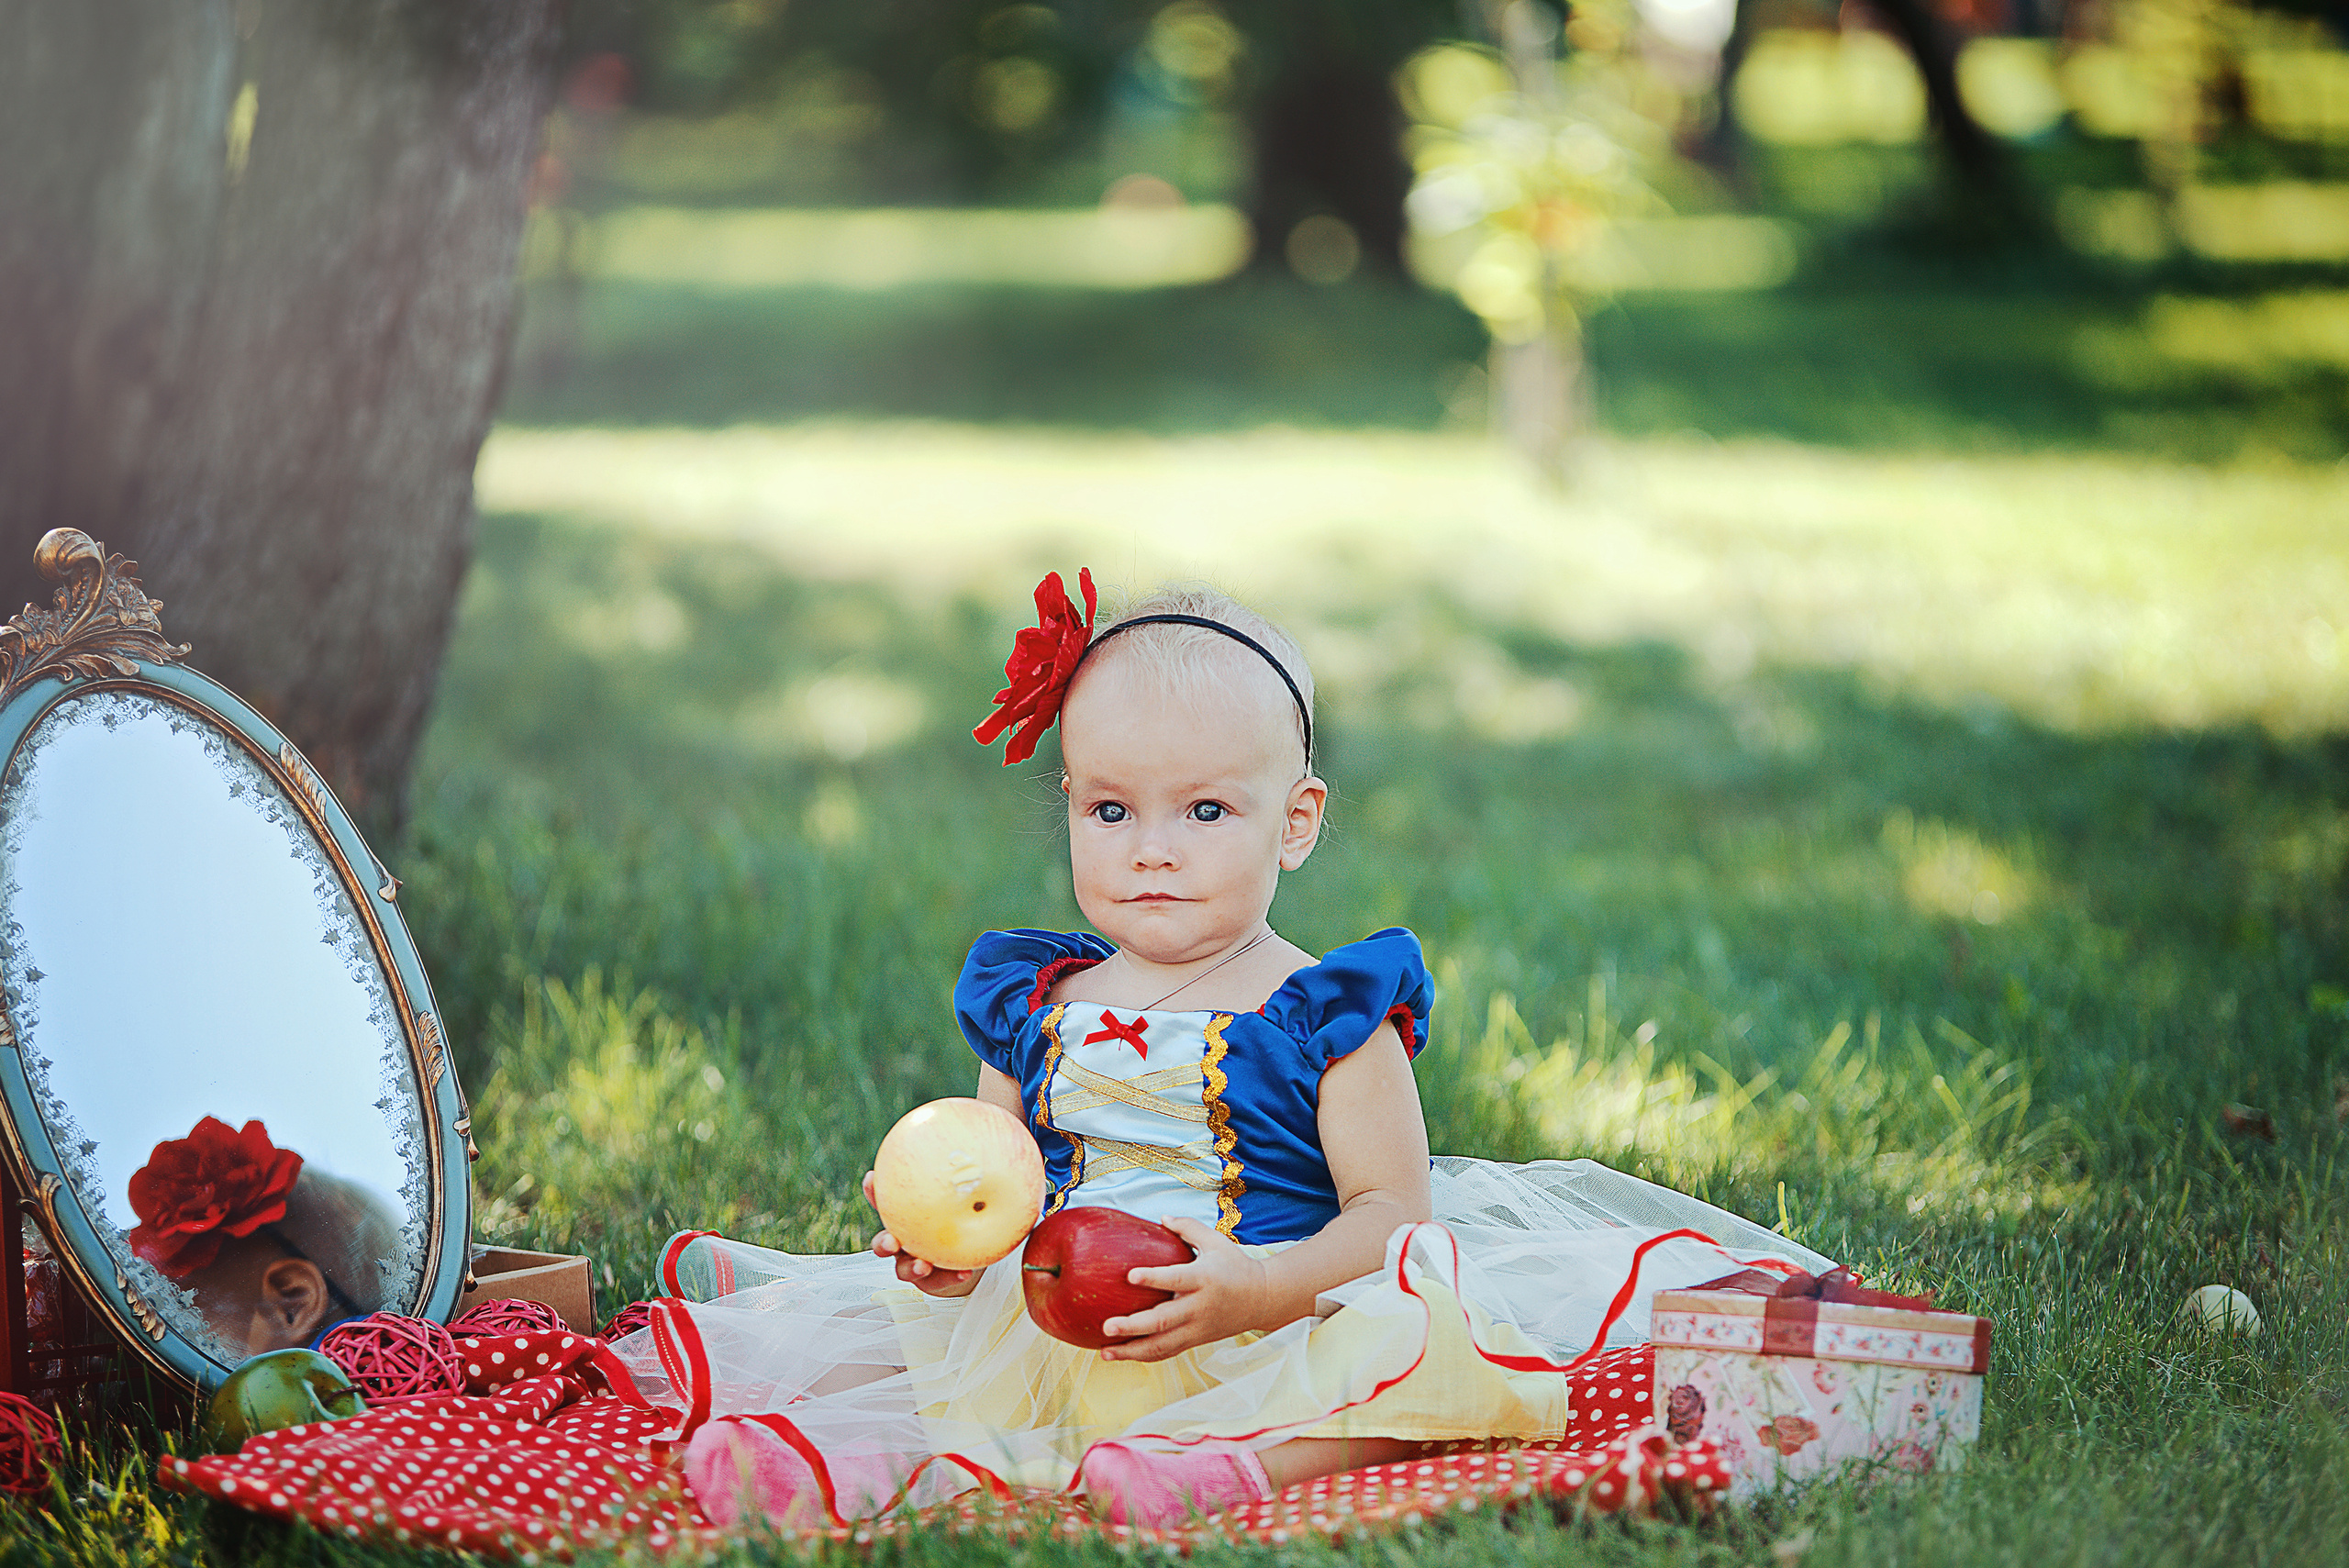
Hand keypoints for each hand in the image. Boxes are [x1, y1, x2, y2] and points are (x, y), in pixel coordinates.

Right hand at [862, 1170, 982, 1297]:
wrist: (970, 1253)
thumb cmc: (962, 1218)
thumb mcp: (963, 1199)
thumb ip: (964, 1182)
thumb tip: (982, 1150)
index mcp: (905, 1220)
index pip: (885, 1203)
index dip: (874, 1191)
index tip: (872, 1178)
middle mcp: (904, 1242)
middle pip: (884, 1244)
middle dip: (884, 1242)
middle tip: (891, 1241)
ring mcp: (913, 1264)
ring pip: (903, 1269)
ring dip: (912, 1268)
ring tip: (924, 1266)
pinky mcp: (931, 1282)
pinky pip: (937, 1283)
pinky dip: (949, 1278)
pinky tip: (963, 1273)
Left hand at [1097, 1216, 1269, 1362]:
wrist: (1263, 1299)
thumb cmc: (1235, 1265)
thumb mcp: (1216, 1241)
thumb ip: (1187, 1228)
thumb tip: (1160, 1218)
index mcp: (1204, 1278)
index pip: (1176, 1278)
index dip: (1153, 1277)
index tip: (1130, 1275)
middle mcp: (1199, 1306)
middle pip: (1163, 1320)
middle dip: (1133, 1326)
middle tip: (1107, 1326)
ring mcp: (1197, 1328)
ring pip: (1163, 1345)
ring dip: (1132, 1351)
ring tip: (1105, 1352)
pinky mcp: (1196, 1341)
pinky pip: (1168, 1353)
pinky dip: (1144, 1356)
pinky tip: (1122, 1355)